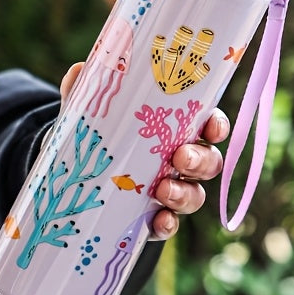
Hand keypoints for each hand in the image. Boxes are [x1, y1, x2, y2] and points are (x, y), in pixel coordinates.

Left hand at [60, 62, 229, 239]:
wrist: (76, 173)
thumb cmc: (99, 134)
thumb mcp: (91, 111)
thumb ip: (87, 93)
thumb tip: (80, 71)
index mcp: (178, 130)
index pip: (209, 126)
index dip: (217, 127)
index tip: (210, 127)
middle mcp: (182, 161)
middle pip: (210, 162)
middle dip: (201, 160)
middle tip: (180, 157)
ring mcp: (172, 191)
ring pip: (196, 195)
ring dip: (185, 193)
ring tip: (163, 190)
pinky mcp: (154, 217)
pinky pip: (170, 223)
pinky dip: (169, 224)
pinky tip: (160, 221)